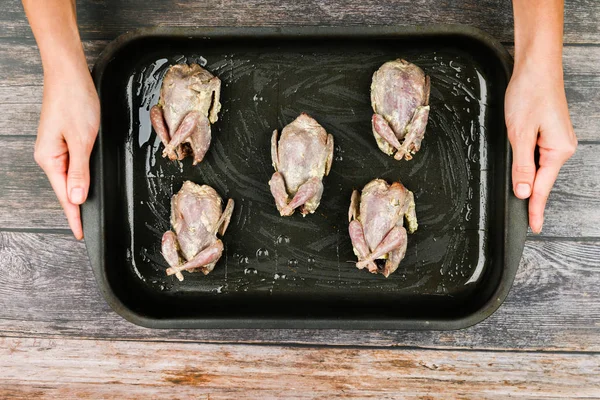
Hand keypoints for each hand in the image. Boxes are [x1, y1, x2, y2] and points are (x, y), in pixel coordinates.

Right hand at [34, 65, 99, 239]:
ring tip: (84, 213)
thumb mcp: (82, 140)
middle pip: (65, 190)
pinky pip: (71, 165)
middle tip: (84, 230)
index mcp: (50, 159)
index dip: (74, 216)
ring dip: (78, 194)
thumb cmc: (74, 101)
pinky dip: (79, 177)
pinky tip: (84, 185)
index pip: (65, 196)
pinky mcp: (63, 139)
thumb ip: (80, 171)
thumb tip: (76, 198)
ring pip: (69, 178)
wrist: (69, 73)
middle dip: (75, 209)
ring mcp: (55, 147)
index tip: (80, 234)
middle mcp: (49, 156)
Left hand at [505, 60, 576, 233]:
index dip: (536, 209)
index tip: (535, 227)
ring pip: (538, 168)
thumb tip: (524, 191)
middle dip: (531, 194)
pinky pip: (537, 157)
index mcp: (558, 150)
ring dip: (526, 176)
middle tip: (527, 218)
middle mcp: (562, 147)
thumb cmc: (530, 94)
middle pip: (542, 179)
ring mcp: (556, 140)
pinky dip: (527, 165)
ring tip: (519, 183)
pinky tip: (521, 169)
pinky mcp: (548, 133)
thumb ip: (522, 165)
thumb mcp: (520, 133)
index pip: (543, 187)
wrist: (535, 66)